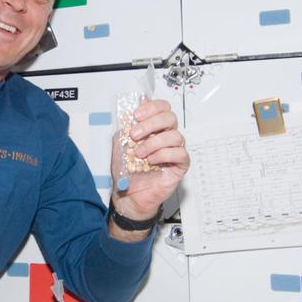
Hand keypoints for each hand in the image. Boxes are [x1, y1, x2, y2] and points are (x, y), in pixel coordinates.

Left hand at [110, 98, 189, 221]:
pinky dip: (164, 155)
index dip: (152, 107)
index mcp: (155, 128)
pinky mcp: (179, 166)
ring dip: (154, 143)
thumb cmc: (126, 171)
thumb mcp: (121, 144)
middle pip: (170, 117)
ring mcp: (174, 150)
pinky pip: (180, 154)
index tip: (137, 115)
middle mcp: (166, 137)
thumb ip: (126, 127)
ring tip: (140, 154)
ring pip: (175, 136)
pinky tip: (151, 161)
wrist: (128, 195)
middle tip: (135, 135)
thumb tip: (130, 111)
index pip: (163, 108)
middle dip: (151, 124)